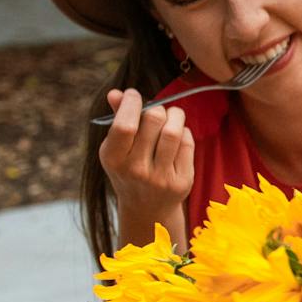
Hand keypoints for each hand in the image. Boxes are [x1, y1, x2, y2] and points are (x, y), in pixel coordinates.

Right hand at [98, 88, 193, 218]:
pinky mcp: (182, 181)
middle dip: (156, 107)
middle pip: (153, 122)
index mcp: (113, 159)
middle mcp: (136, 170)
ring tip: (171, 114)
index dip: (131, 103)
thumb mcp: (116, 149)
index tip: (134, 94)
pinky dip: (184, 132)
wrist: (147, 208)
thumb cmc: (128, 169)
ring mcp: (161, 178)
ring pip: (174, 131)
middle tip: (156, 109)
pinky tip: (178, 134)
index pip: (125, 125)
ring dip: (175, 115)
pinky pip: (187, 144)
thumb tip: (116, 93)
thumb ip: (117, 120)